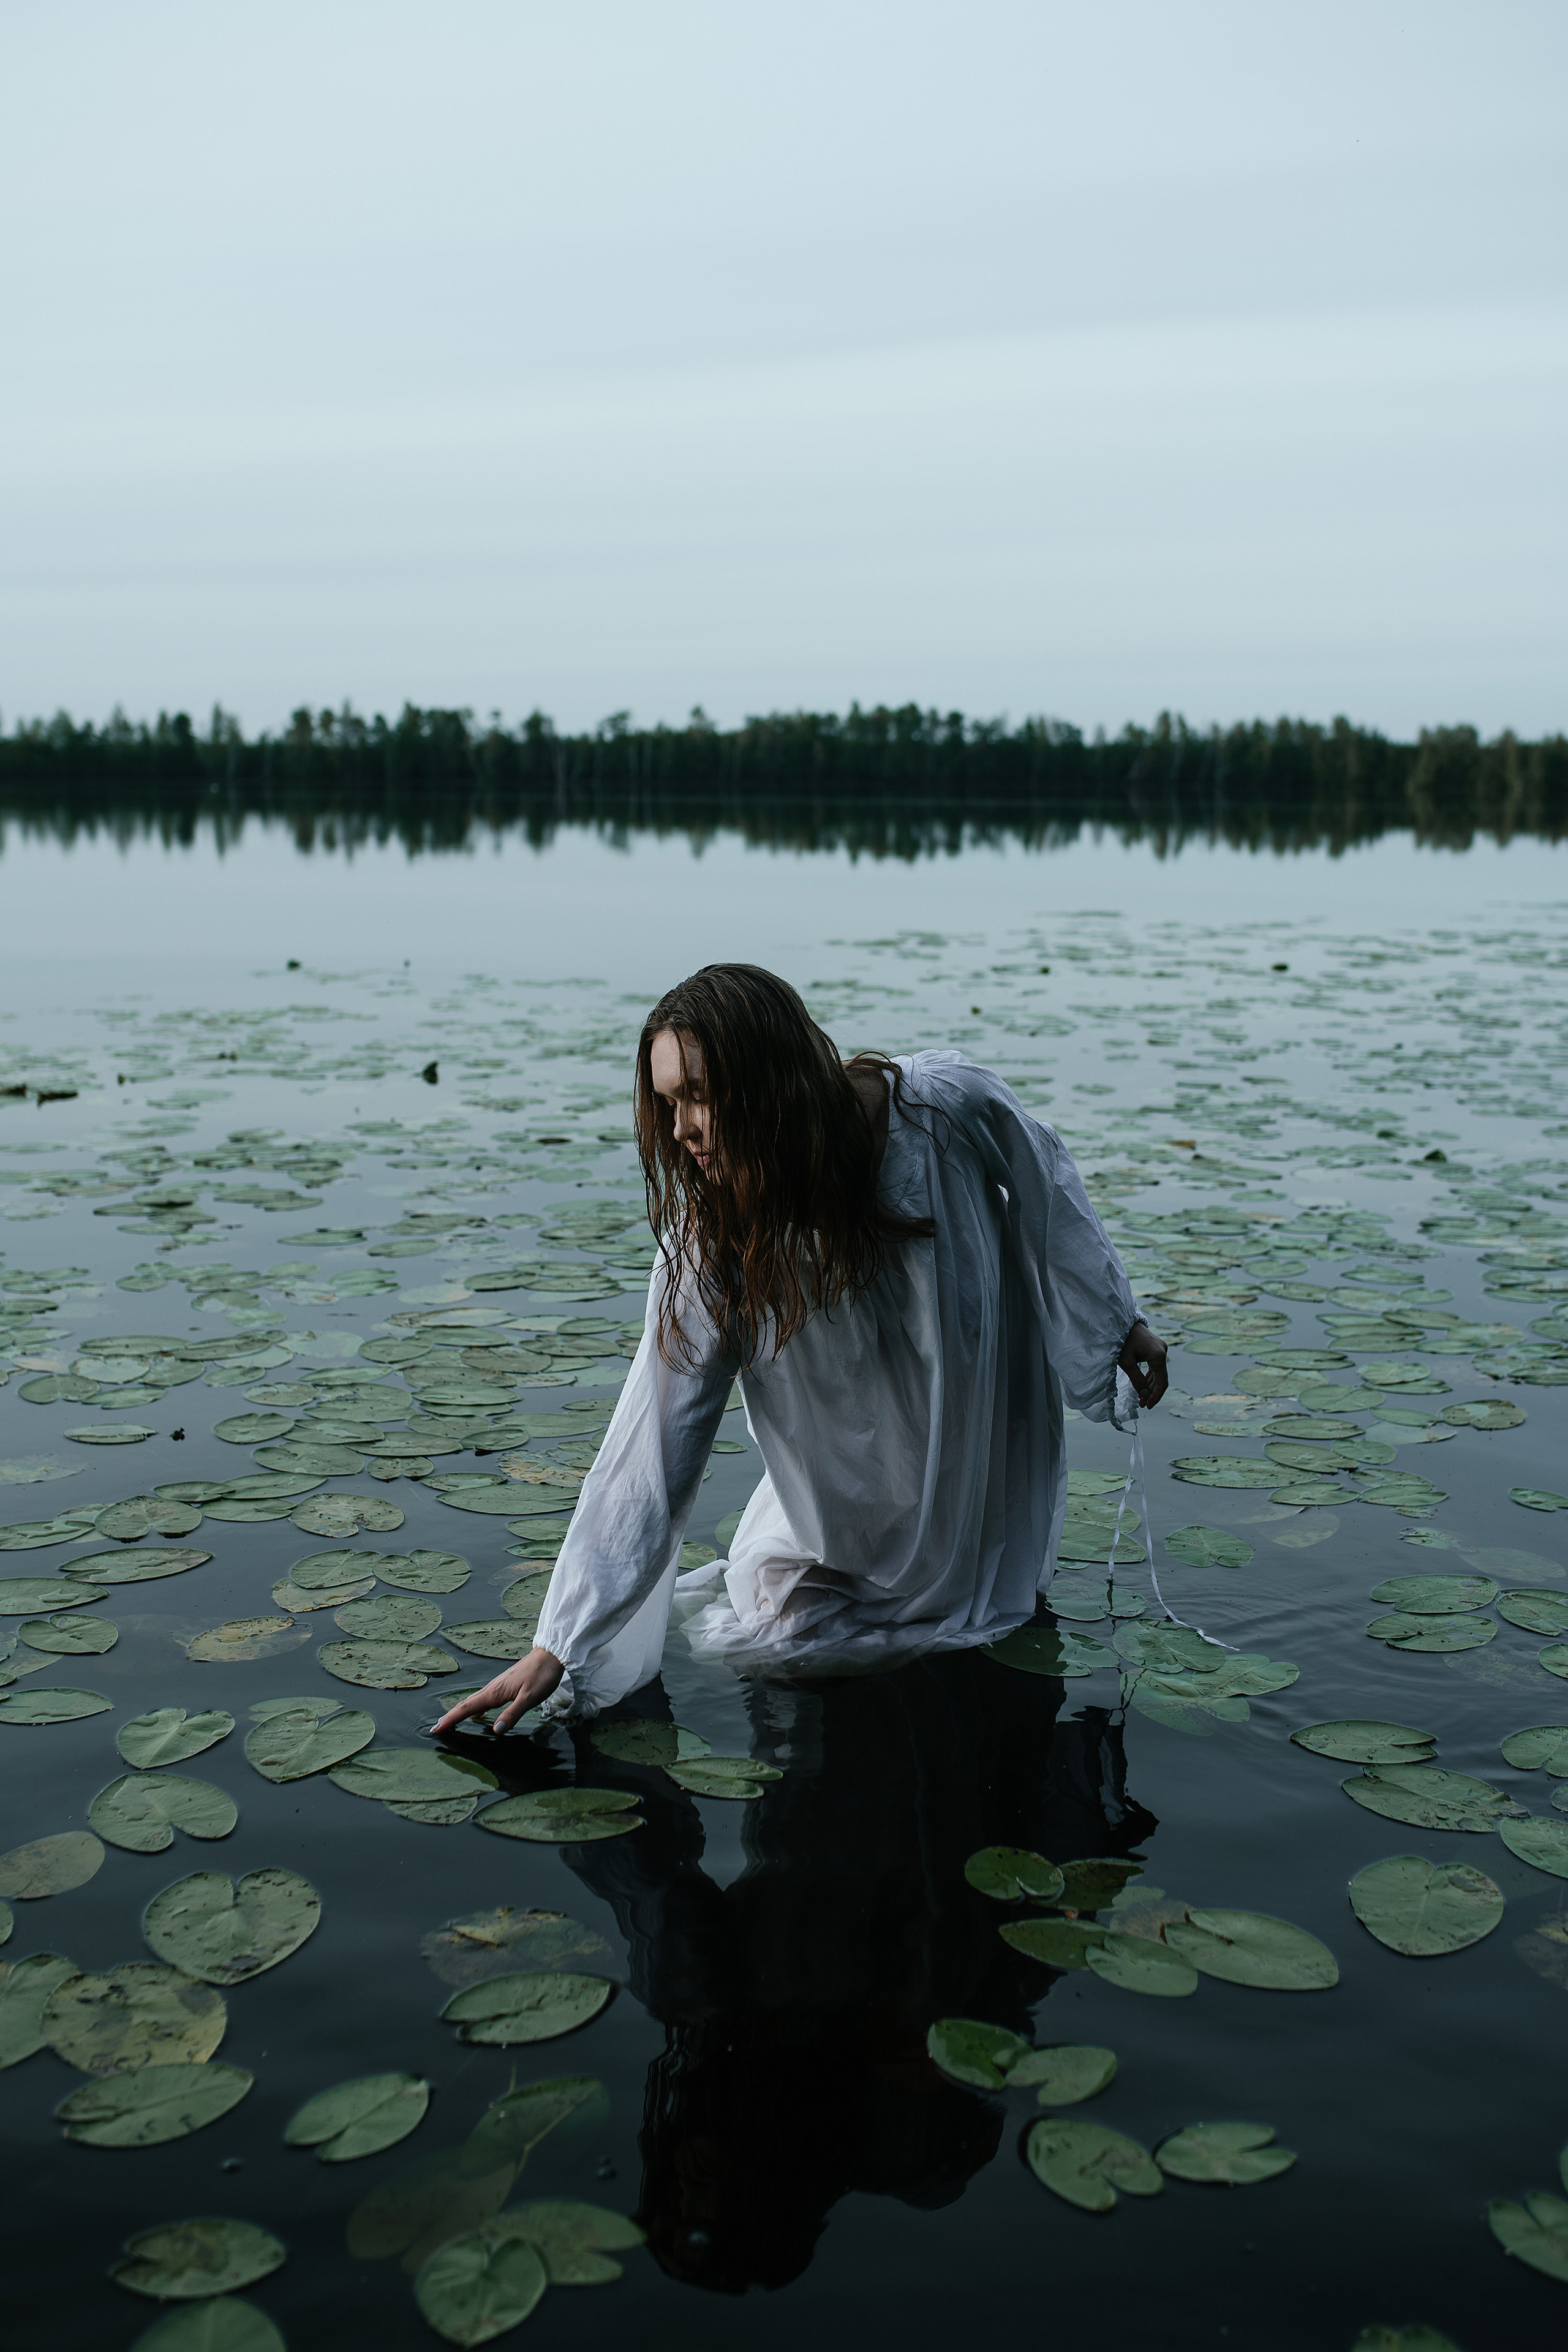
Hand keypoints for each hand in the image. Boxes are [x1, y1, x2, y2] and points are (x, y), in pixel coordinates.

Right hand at [432, 1646, 564, 1735]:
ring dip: (460, 1712)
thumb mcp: (530, 1698)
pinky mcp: (505, 1685)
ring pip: (474, 1701)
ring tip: (450, 1721)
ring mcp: (498, 1685)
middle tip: (437, 1728)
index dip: (451, 1719)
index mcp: (495, 1692)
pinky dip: (474, 1707)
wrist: (551, 1654)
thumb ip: (512, 1714)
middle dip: (451, 1716)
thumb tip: (495, 1731)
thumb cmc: (542, 1675)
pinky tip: (477, 1714)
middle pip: (467, 1704)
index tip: (437, 1728)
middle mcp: (493, 1688)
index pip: (468, 1708)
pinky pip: (483, 1698)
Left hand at [1118, 1321, 1167, 1408]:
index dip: (1156, 1396)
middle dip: (1152, 1392)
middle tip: (1142, 1404)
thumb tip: (1145, 1395)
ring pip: (1158, 1372)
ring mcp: (1160, 1348)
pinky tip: (1143, 1384)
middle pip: (1161, 1378)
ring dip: (1150, 1385)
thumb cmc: (1121, 1340)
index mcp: (1159, 1356)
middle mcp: (1163, 1351)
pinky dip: (1150, 1376)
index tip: (1148, 1406)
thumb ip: (1137, 1380)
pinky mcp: (1155, 1347)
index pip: (1162, 1382)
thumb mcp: (1127, 1363)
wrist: (1120, 1321)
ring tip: (1141, 1397)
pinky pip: (1155, 1365)